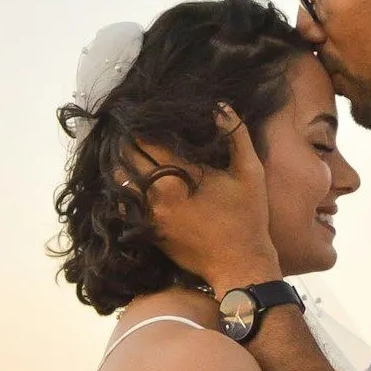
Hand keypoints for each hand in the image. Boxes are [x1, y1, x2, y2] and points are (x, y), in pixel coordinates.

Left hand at [140, 108, 281, 290]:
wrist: (240, 264)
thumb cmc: (248, 218)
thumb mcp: (251, 172)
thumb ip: (236, 135)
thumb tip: (220, 106)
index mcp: (182, 174)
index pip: (146, 140)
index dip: (140, 126)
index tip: (140, 117)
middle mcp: (159, 192)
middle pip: (128, 157)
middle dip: (129, 143)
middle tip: (130, 131)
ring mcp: (151, 213)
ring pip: (120, 180)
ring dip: (122, 165)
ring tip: (128, 154)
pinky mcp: (148, 231)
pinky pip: (124, 205)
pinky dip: (123, 191)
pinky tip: (131, 183)